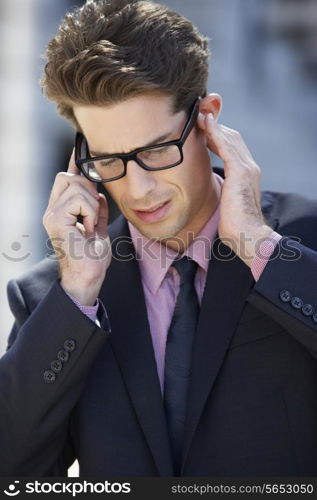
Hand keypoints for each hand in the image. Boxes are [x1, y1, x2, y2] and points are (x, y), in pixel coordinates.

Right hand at [42, 149, 111, 304]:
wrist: (89, 276)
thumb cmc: (93, 257)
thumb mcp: (99, 228)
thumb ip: (98, 210)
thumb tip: (99, 194)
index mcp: (61, 210)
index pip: (65, 178)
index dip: (74, 162)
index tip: (82, 148)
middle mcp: (52, 209)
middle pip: (67, 176)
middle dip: (87, 187)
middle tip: (94, 211)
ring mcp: (52, 214)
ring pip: (75, 185)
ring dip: (91, 204)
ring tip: (91, 225)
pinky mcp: (56, 220)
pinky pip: (79, 200)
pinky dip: (90, 212)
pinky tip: (88, 228)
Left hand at [197, 112, 273, 267]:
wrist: (248, 236)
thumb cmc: (235, 226)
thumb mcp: (227, 204)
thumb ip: (222, 193)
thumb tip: (211, 194)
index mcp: (247, 175)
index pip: (233, 147)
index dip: (218, 136)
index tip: (202, 129)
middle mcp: (249, 167)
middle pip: (232, 138)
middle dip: (215, 126)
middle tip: (197, 117)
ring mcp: (247, 168)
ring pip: (229, 138)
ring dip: (213, 125)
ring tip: (198, 116)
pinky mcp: (240, 172)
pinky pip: (226, 146)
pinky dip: (215, 134)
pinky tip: (204, 125)